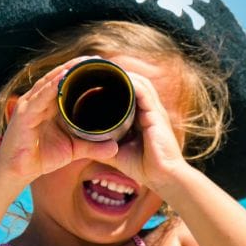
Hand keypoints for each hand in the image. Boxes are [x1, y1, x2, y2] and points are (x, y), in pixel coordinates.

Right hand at [0, 56, 118, 183]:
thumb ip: (93, 146)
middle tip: (97, 59)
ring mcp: (30, 105)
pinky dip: (51, 88)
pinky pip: (39, 98)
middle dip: (76, 66)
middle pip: (59, 77)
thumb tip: (116, 148)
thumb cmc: (43, 156)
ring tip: (83, 63)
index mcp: (51, 104)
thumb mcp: (74, 148)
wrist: (19, 171)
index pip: (66, 81)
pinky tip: (62, 78)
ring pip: (49, 83)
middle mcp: (39, 100)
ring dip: (66, 72)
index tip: (102, 64)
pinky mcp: (24, 115)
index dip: (81, 71)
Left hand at [110, 73, 192, 192]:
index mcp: (143, 117)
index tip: (98, 78)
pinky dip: (132, 82)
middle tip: (99, 67)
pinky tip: (119, 77)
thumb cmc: (143, 167)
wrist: (163, 177)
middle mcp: (151, 110)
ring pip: (140, 83)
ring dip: (124, 74)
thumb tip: (81, 141)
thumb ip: (102, 143)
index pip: (130, 92)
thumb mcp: (117, 152)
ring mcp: (155, 111)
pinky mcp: (156, 115)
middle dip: (119, 73)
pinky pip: (144, 92)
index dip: (116, 83)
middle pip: (136, 83)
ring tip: (107, 67)